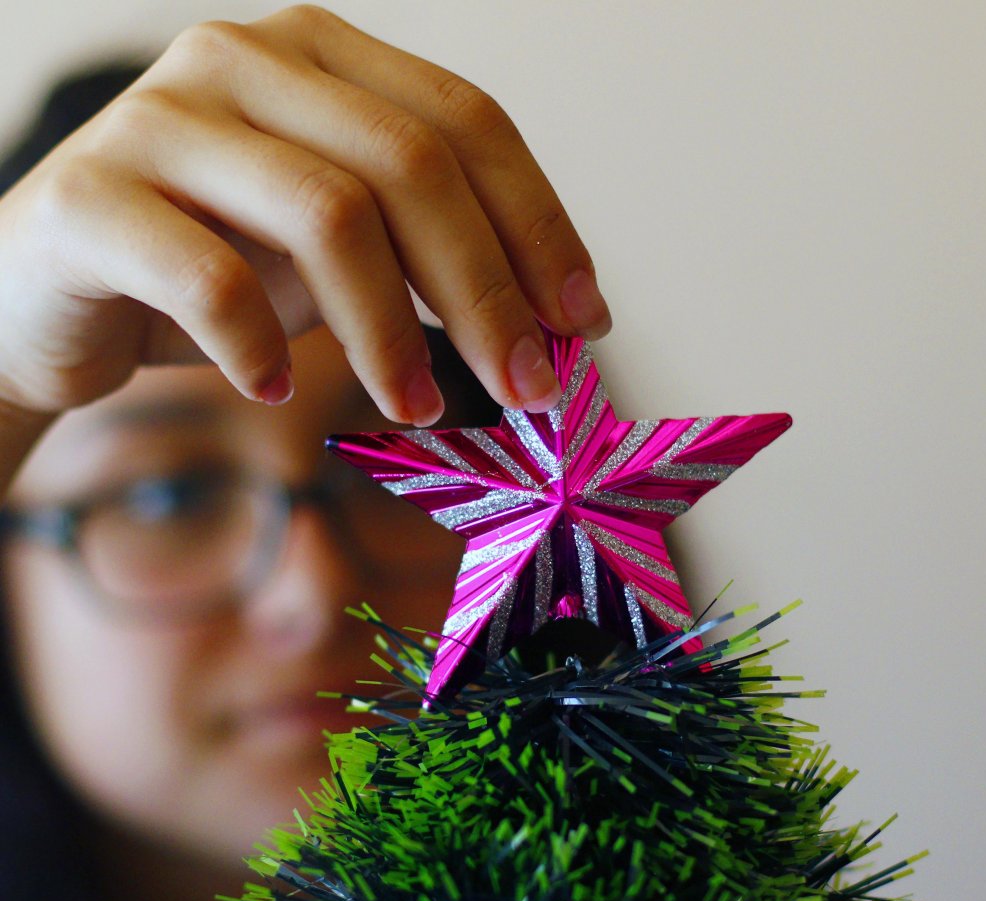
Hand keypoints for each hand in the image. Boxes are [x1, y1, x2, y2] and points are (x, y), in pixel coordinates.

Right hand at [0, 5, 610, 427]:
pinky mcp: (92, 196)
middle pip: (411, 168)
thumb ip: (429, 259)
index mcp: (324, 59)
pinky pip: (206, 275)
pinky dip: (258, 345)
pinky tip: (270, 389)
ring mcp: (163, 117)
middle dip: (488, 292)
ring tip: (415, 408)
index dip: (540, 226)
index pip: (468, 124)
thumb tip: (553, 326)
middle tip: (528, 388)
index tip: (583, 324)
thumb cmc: (214, 269)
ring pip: (326, 215)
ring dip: (390, 333)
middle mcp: (247, 61)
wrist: (54, 289)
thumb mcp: (340, 253)